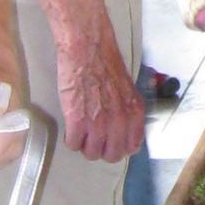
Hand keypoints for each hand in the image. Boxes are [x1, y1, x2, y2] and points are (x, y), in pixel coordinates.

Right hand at [55, 29, 144, 162]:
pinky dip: (71, 138)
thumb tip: (125, 127)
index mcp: (134, 112)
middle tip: (93, 137)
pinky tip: (71, 125)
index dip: (119, 145)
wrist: (87, 48)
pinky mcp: (77, 121)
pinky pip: (73, 144)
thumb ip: (127, 110)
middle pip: (111, 156)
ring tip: (81, 129)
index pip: (131, 147)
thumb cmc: (104, 62)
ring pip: (91, 153)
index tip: (111, 140)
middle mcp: (119, 121)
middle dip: (101, 149)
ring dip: (84, 144)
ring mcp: (98, 123)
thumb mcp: (127, 88)